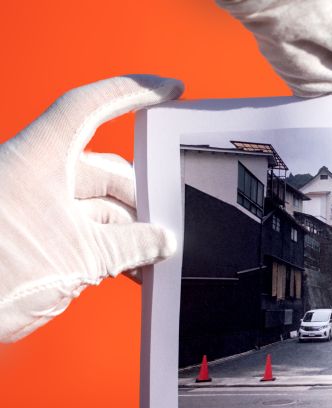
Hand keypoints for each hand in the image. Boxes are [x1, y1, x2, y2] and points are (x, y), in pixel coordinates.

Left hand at [0, 75, 182, 342]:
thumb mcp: (80, 257)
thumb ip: (133, 245)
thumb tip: (162, 241)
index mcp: (39, 157)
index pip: (90, 107)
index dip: (132, 92)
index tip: (168, 89)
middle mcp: (36, 174)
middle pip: (105, 169)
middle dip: (141, 197)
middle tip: (168, 222)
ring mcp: (35, 206)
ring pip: (98, 206)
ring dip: (128, 231)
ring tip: (151, 256)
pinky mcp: (35, 237)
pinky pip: (84, 232)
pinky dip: (109, 247)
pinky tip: (131, 266)